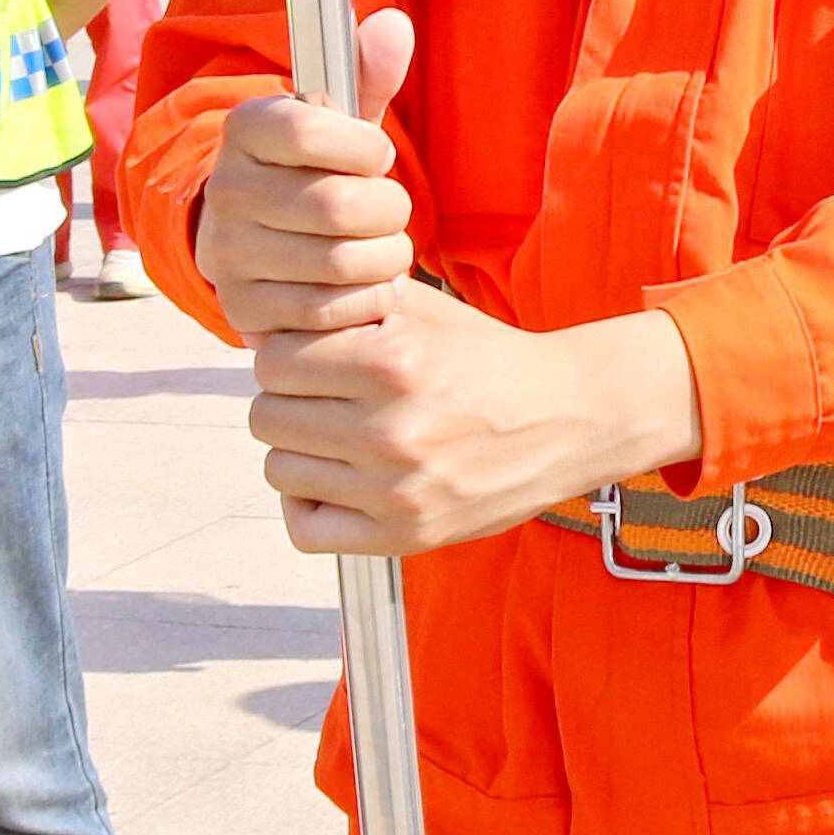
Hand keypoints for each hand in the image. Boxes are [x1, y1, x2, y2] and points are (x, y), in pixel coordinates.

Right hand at [197, 7, 420, 343]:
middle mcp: (226, 191)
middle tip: (390, 214)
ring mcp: (228, 255)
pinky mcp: (242, 311)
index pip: (308, 129)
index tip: (375, 156)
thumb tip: (392, 25)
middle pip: (338, 206)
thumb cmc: (319, 174)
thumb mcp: (342, 125)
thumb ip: (368, 75)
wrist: (269, 248)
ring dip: (385, 261)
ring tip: (381, 251)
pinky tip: (361, 288)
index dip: (362, 148)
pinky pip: (329, 313)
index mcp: (246, 129)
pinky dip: (365, 304)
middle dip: (389, 212)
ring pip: (341, 263)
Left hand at [248, 290, 705, 557]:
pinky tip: (334, 482)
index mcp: (394, 361)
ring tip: (332, 437)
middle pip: (267, 416)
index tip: (312, 358)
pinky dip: (307, 505)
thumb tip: (265, 312)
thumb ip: (350, 299)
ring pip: (279, 469)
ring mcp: (397, 489)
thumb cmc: (486, 359)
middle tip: (320, 398)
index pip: (272, 361)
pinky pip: (305, 528)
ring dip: (298, 450)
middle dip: (287, 400)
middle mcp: (392, 429)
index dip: (286, 354)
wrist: (569, 420)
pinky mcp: (405, 535)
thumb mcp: (426, 311)